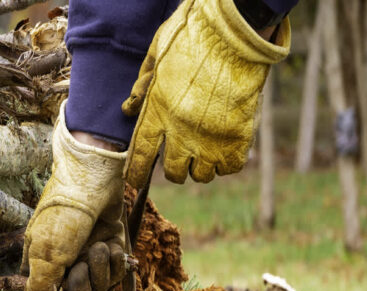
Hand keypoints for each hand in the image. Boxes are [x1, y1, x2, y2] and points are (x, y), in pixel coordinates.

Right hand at [21, 104, 128, 290]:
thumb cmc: (63, 215)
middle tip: (80, 265)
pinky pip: (117, 275)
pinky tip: (111, 243)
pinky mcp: (111, 253)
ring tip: (98, 246)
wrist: (94, 180)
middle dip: (82, 287)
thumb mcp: (46, 255)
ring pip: (99, 290)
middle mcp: (65, 269)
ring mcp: (89, 261)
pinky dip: (116, 261)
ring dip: (101, 269)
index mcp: (42, 270)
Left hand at [122, 0, 289, 187]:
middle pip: (172, 171)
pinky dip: (225, 163)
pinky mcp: (238, 137)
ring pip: (201, 175)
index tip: (135, 181)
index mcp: (158, 111)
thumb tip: (128, 109)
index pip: (141, 154)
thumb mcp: (158, 54)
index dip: (136, 172)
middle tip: (178, 157)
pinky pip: (229, 167)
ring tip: (202, 152)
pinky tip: (223, 150)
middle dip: (172, 169)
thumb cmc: (194, 37)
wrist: (237, 32)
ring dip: (199, 167)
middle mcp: (182, 131)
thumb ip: (142, 85)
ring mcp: (211, 137)